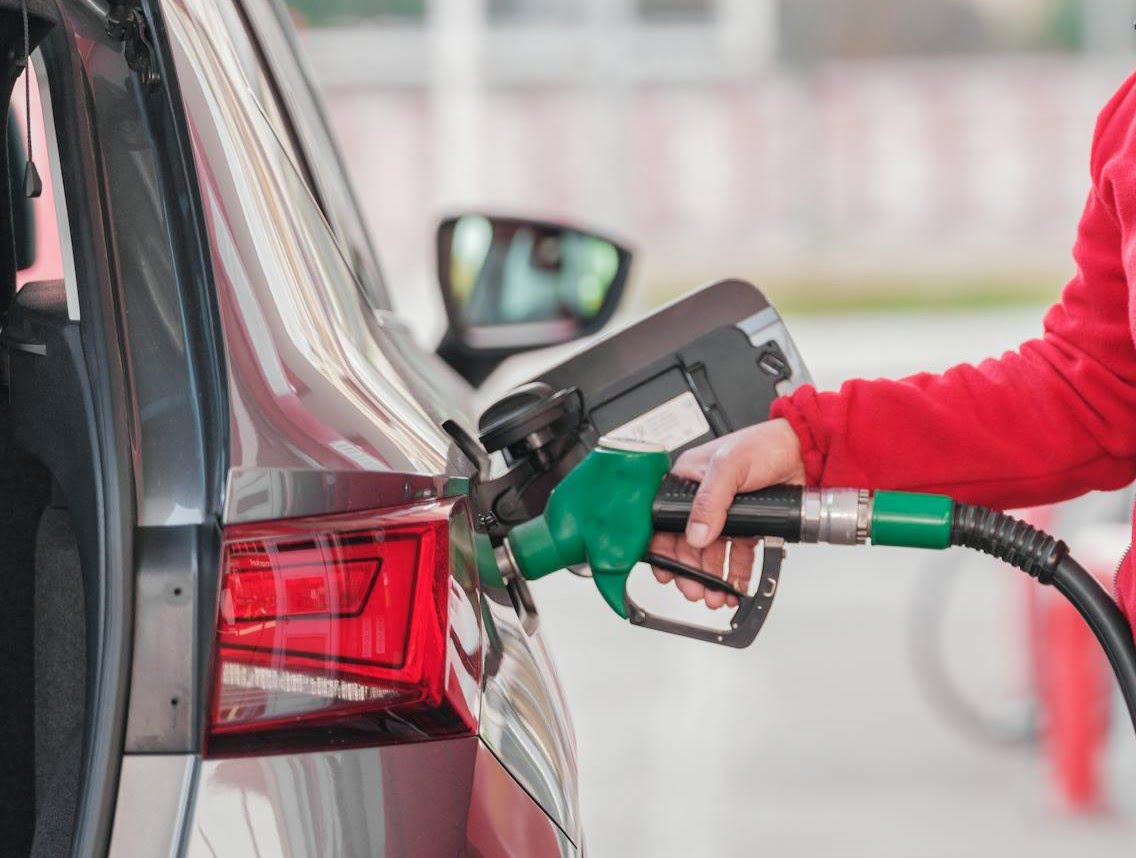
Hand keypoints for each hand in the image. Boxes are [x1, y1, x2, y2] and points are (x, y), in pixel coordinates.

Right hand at [649, 419, 804, 607]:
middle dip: (691, 571)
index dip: (664, 549)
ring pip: (711, 553)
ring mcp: (725, 513)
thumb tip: (695, 534)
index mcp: (688, 479)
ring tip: (715, 595)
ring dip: (711, 577)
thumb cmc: (765, 444)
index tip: (668, 572)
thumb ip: (710, 500)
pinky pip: (736, 553)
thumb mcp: (729, 465)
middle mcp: (703, 498)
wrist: (806, 450)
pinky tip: (735, 585)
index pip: (665, 520)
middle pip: (688, 543)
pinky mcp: (748, 523)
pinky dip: (735, 572)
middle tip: (695, 590)